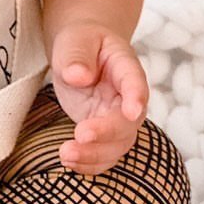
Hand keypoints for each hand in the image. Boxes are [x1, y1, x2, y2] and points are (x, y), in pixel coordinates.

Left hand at [50, 21, 148, 174]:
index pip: (136, 82)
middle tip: (80, 135)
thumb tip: (78, 76)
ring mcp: (117, 118)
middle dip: (106, 133)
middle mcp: (128, 98)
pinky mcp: (103, 133)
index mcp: (126, 67)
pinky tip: (69, 163)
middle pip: (128, 122)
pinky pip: (103, 154)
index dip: (137, 97)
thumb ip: (77, 55)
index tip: (132, 111)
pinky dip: (88, 164)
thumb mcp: (76, 40)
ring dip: (94, 154)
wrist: (82, 52)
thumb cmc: (82, 42)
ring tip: (66, 154)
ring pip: (117, 145)